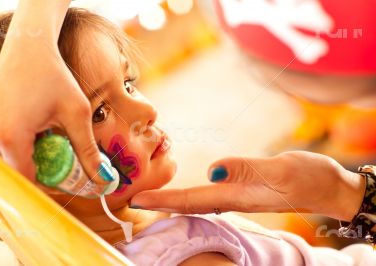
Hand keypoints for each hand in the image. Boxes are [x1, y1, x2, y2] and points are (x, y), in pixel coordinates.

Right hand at [0, 0, 112, 184]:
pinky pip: (2, 152)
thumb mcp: (77, 113)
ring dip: (32, 163)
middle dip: (43, 175)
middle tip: (66, 166)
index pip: (29, 181)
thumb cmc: (54, 77)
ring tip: (53, 148)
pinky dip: (21, 152)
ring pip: (9, 165)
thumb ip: (88, 149)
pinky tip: (39, 138)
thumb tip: (103, 178)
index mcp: (11, 138)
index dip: (52, 186)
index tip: (72, 181)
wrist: (28, 49)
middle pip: (17, 175)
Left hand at [131, 151, 365, 220]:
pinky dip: (189, 192)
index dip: (163, 201)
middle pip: (188, 204)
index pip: (192, 200)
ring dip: (171, 199)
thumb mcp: (281, 170)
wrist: (326, 186)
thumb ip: (247, 170)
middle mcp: (232, 198)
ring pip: (196, 201)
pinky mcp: (243, 189)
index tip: (137, 200)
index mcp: (237, 195)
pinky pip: (208, 194)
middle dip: (160, 203)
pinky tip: (183, 189)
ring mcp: (237, 196)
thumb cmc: (308, 177)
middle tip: (133, 199)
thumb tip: (213, 170)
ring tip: (149, 196)